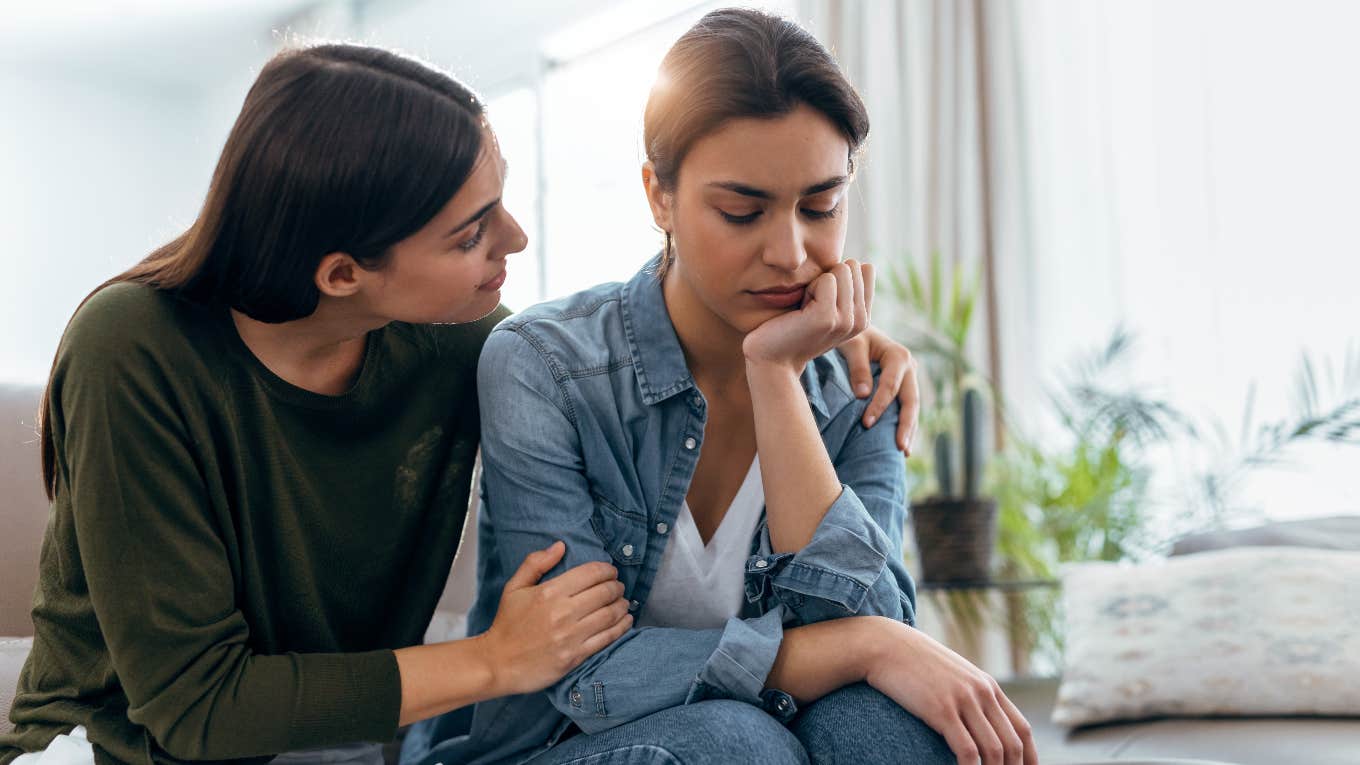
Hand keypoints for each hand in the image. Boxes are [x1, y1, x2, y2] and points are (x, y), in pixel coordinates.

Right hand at [478, 542, 631, 695]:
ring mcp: (571, 636)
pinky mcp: (576, 656)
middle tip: (618, 586)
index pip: (591, 573)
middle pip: (605, 592)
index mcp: (550, 592)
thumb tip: (560, 546)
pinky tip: (626, 621)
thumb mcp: (514, 588)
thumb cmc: (507, 624)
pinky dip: (622, 627)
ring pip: (610, 615)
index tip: (611, 571)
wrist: (498, 663)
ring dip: (622, 605)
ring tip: (624, 602)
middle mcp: (563, 612)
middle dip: (617, 586)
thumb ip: (536, 563)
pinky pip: (607, 638)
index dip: (607, 570)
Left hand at [742, 260, 872, 372]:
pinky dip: (808, 289)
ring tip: (805, 310)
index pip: (866, 269)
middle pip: (852, 267)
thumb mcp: (828, 306)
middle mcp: (861, 321)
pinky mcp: (828, 318)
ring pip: (841, 270)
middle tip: (811, 306)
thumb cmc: (794, 327)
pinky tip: (800, 312)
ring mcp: (846, 321)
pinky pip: (826, 279)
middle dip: (826, 279)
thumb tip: (863, 264)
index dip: (838, 276)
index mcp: (864, 317)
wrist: (773, 359)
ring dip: (816, 284)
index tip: (823, 299)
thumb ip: (847, 289)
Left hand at [836, 327, 920, 453]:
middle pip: (911, 401)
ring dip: (910, 430)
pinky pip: (906, 409)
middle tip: (900, 447)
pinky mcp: (904, 387)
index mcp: (899, 356)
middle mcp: (910, 368)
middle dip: (906, 425)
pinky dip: (905, 425)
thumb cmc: (853, 337)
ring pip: (913, 408)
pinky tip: (902, 443)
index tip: (867, 424)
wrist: (859, 332)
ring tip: (904, 452)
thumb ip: (858, 368)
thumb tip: (863, 396)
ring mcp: (909, 379)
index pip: (890, 386)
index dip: (879, 406)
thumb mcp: (852, 345)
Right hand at [862, 618, 1036, 764]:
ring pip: (994, 751)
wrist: (885, 645)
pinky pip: (967, 750)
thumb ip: (969, 694)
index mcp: (987, 686)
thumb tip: (978, 721)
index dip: (1029, 758)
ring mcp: (963, 700)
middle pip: (1013, 744)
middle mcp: (982, 692)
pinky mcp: (942, 710)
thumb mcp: (951, 675)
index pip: (1022, 729)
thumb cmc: (913, 663)